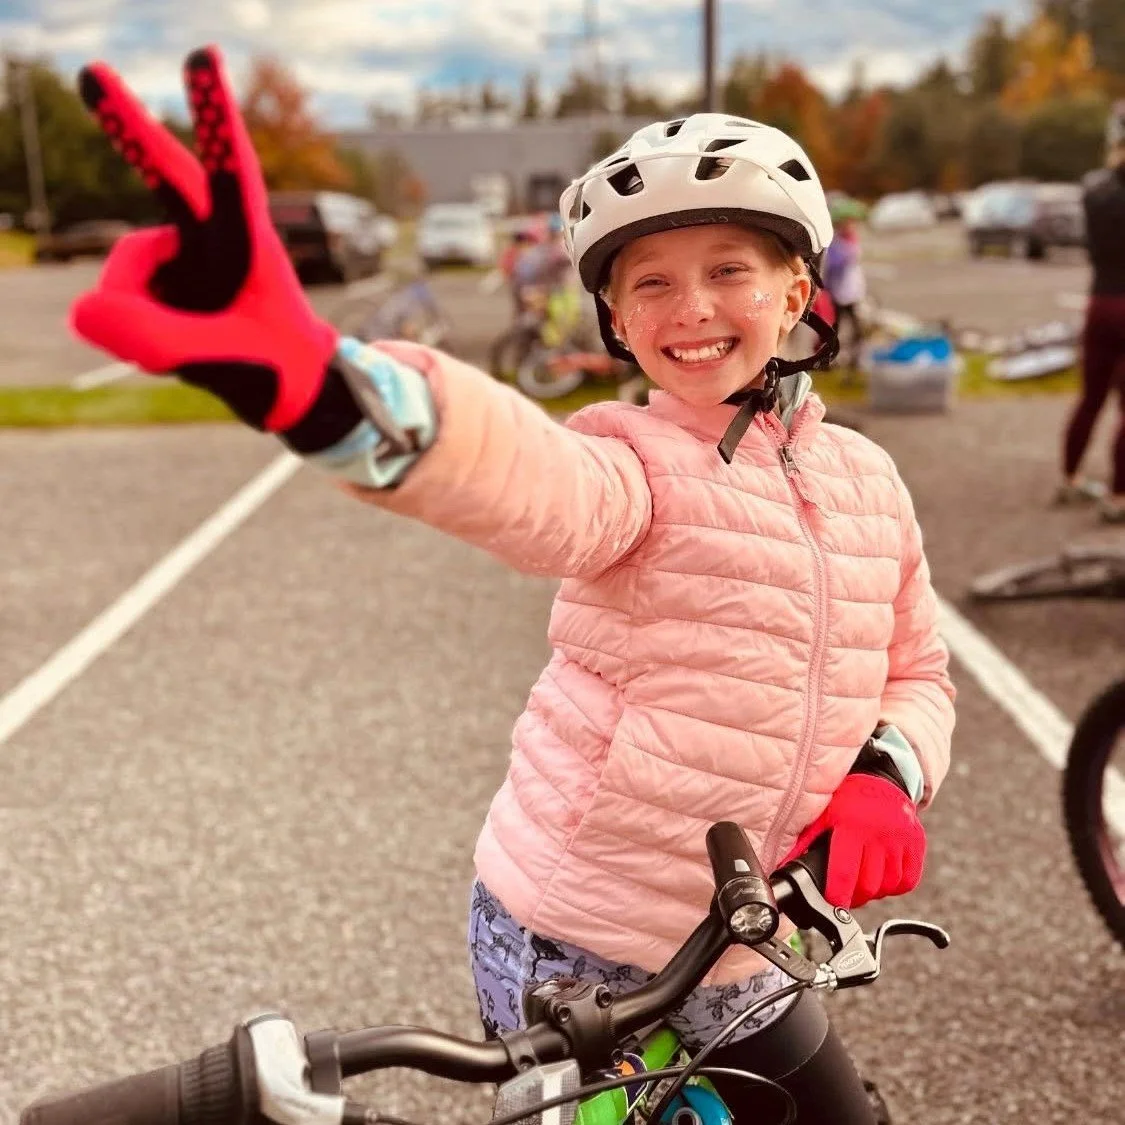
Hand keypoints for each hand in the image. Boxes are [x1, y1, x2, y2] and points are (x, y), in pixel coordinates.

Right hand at [70, 45, 358, 451]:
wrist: (288, 388)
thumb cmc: (276, 367)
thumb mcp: (229, 362)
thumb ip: (162, 341)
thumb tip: (84, 312)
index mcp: (250, 243)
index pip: (234, 173)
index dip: (216, 117)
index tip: (204, 57)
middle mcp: (211, 239)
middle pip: (167, 175)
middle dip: (128, 125)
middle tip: (93, 72)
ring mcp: (181, 258)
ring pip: (124, 280)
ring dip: (140, 319)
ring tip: (194, 346)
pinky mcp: (157, 280)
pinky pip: (118, 305)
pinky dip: (135, 331)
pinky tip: (176, 342)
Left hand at [780, 774, 924, 907]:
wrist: (881, 781)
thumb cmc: (848, 801)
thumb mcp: (823, 815)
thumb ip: (804, 841)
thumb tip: (783, 866)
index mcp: (851, 826)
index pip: (844, 873)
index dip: (837, 897)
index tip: (832, 905)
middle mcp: (879, 834)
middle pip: (869, 886)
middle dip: (855, 898)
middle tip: (845, 895)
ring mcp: (901, 840)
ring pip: (889, 886)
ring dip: (875, 893)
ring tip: (862, 884)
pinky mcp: (917, 844)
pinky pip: (908, 880)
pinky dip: (895, 887)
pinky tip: (882, 879)